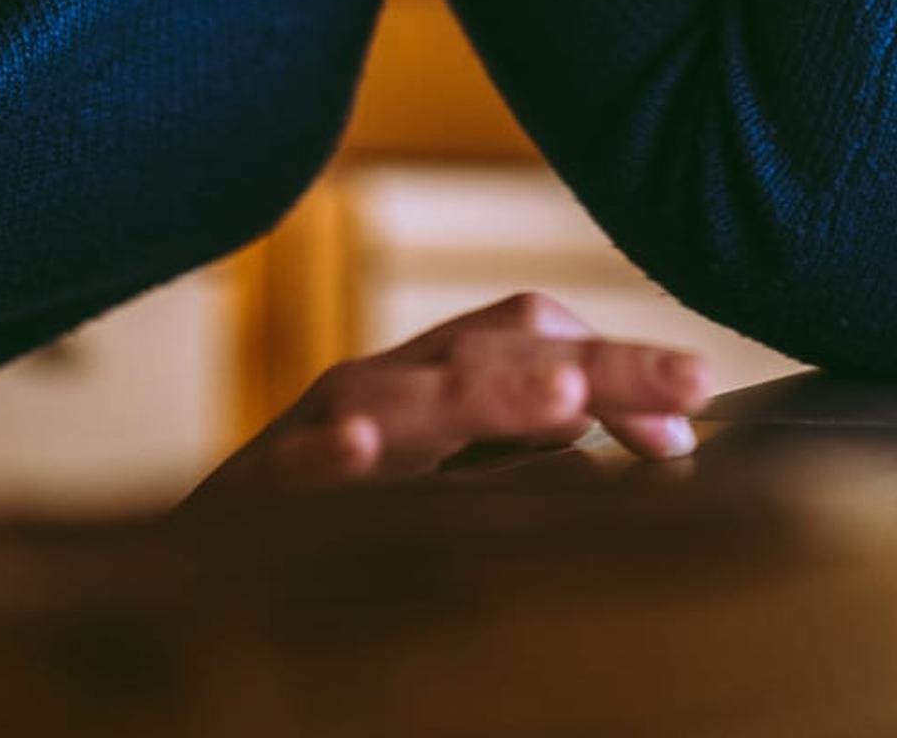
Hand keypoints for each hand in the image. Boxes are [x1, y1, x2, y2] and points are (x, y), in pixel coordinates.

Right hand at [187, 292, 711, 497]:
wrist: (200, 561)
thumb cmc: (343, 509)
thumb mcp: (453, 469)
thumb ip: (539, 448)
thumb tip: (655, 438)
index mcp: (440, 379)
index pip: (540, 336)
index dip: (622, 362)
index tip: (696, 406)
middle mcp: (387, 387)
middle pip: (502, 350)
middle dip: (599, 362)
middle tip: (688, 381)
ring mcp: (319, 431)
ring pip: (409, 395)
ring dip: (490, 391)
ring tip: (565, 401)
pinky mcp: (257, 492)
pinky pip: (292, 467)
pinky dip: (325, 456)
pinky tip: (357, 450)